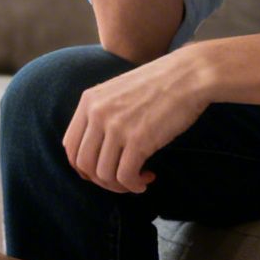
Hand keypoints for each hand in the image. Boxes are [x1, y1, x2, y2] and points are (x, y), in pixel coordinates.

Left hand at [62, 48, 211, 193]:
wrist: (189, 74)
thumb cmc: (159, 83)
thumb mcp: (118, 91)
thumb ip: (102, 113)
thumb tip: (97, 149)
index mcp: (89, 101)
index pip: (70, 146)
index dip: (83, 167)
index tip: (101, 172)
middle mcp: (97, 114)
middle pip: (83, 164)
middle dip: (100, 180)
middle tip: (120, 180)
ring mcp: (116, 127)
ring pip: (103, 175)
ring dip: (119, 185)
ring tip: (138, 179)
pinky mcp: (138, 141)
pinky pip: (125, 177)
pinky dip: (135, 185)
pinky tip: (147, 179)